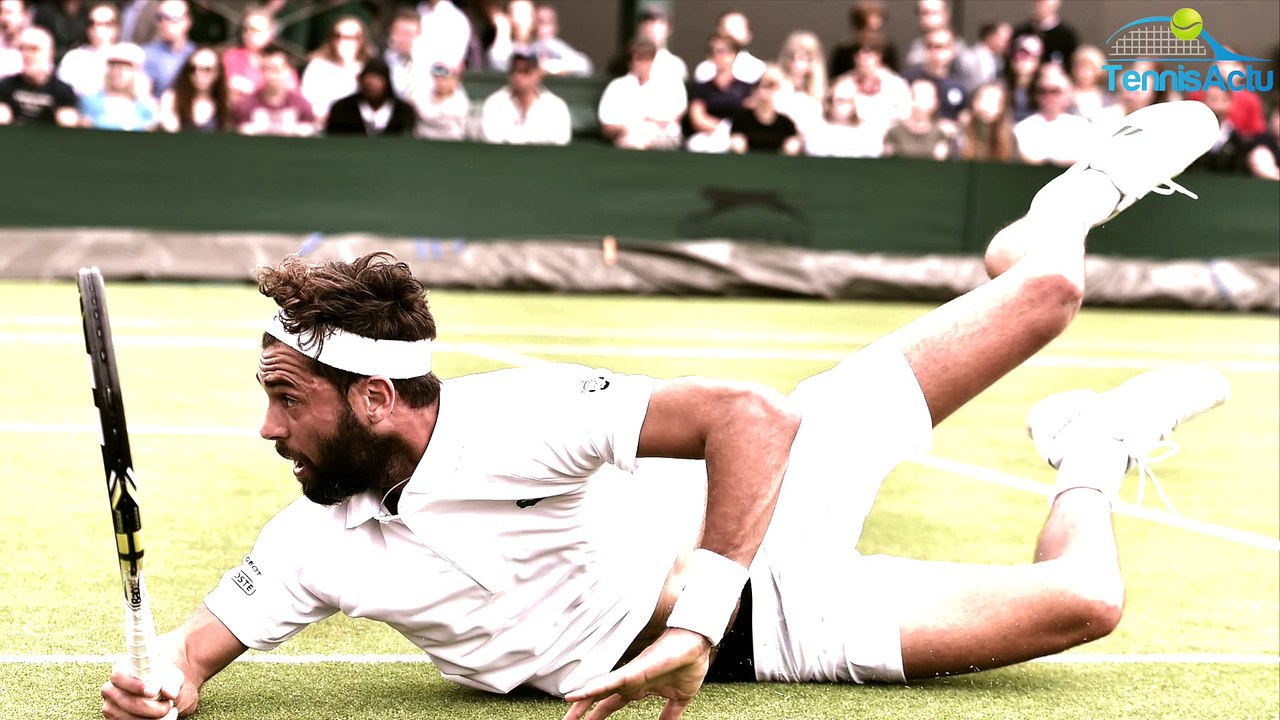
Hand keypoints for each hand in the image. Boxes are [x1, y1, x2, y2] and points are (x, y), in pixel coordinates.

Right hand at [100, 658, 189, 718]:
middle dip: (153, 708)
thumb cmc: (162, 681)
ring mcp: (111, 708)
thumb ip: (172, 683)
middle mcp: (111, 690)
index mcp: (121, 672)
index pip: (118, 676)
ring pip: (131, 719)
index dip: (133, 685)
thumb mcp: (170, 676)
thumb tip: (169, 693)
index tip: (151, 692)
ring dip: (155, 719)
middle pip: (129, 703)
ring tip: (168, 711)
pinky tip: (163, 718)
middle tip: (169, 705)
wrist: (159, 692)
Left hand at [562, 628, 711, 719]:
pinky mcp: (635, 670)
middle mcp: (630, 681)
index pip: (611, 704)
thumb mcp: (680, 698)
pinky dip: (595, 687)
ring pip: (601, 688)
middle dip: (583, 710)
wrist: (698, 646)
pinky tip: (579, 693)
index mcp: (638, 688)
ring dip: (583, 700)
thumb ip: (670, 713)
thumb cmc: (689, 664)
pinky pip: (611, 681)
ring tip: (567, 708)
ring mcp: (631, 674)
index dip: (597, 714)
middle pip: (600, 697)